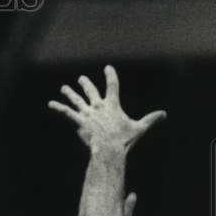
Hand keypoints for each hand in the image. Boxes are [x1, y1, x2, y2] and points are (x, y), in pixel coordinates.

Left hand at [48, 65, 165, 151]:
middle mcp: (98, 106)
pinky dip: (58, 108)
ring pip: (76, 100)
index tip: (107, 68)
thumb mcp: (139, 128)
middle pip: (90, 91)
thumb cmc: (124, 139)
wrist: (108, 148)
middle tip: (81, 79)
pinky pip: (66, 113)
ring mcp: (87, 113)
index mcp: (113, 105)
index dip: (110, 75)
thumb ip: (150, 119)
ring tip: (64, 88)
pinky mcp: (79, 121)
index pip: (112, 85)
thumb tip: (164, 114)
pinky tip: (51, 104)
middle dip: (86, 84)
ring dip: (69, 94)